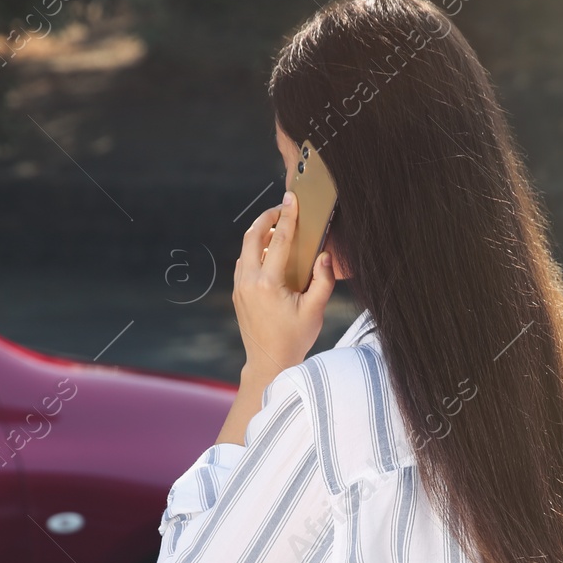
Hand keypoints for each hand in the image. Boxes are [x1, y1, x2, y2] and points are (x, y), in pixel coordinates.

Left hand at [232, 190, 335, 378]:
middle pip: (252, 237)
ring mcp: (239, 287)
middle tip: (282, 208)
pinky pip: (243, 263)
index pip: (278, 241)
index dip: (288, 217)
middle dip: (266, 218)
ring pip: (245, 249)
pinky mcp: (237, 293)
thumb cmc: (295, 339)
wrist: (269, 363)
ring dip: (259, 234)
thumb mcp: (315, 310)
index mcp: (267, 283)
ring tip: (278, 228)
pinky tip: (268, 252)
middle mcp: (248, 282)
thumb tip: (324, 255)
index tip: (291, 199)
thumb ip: (323, 280)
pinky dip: (254, 251)